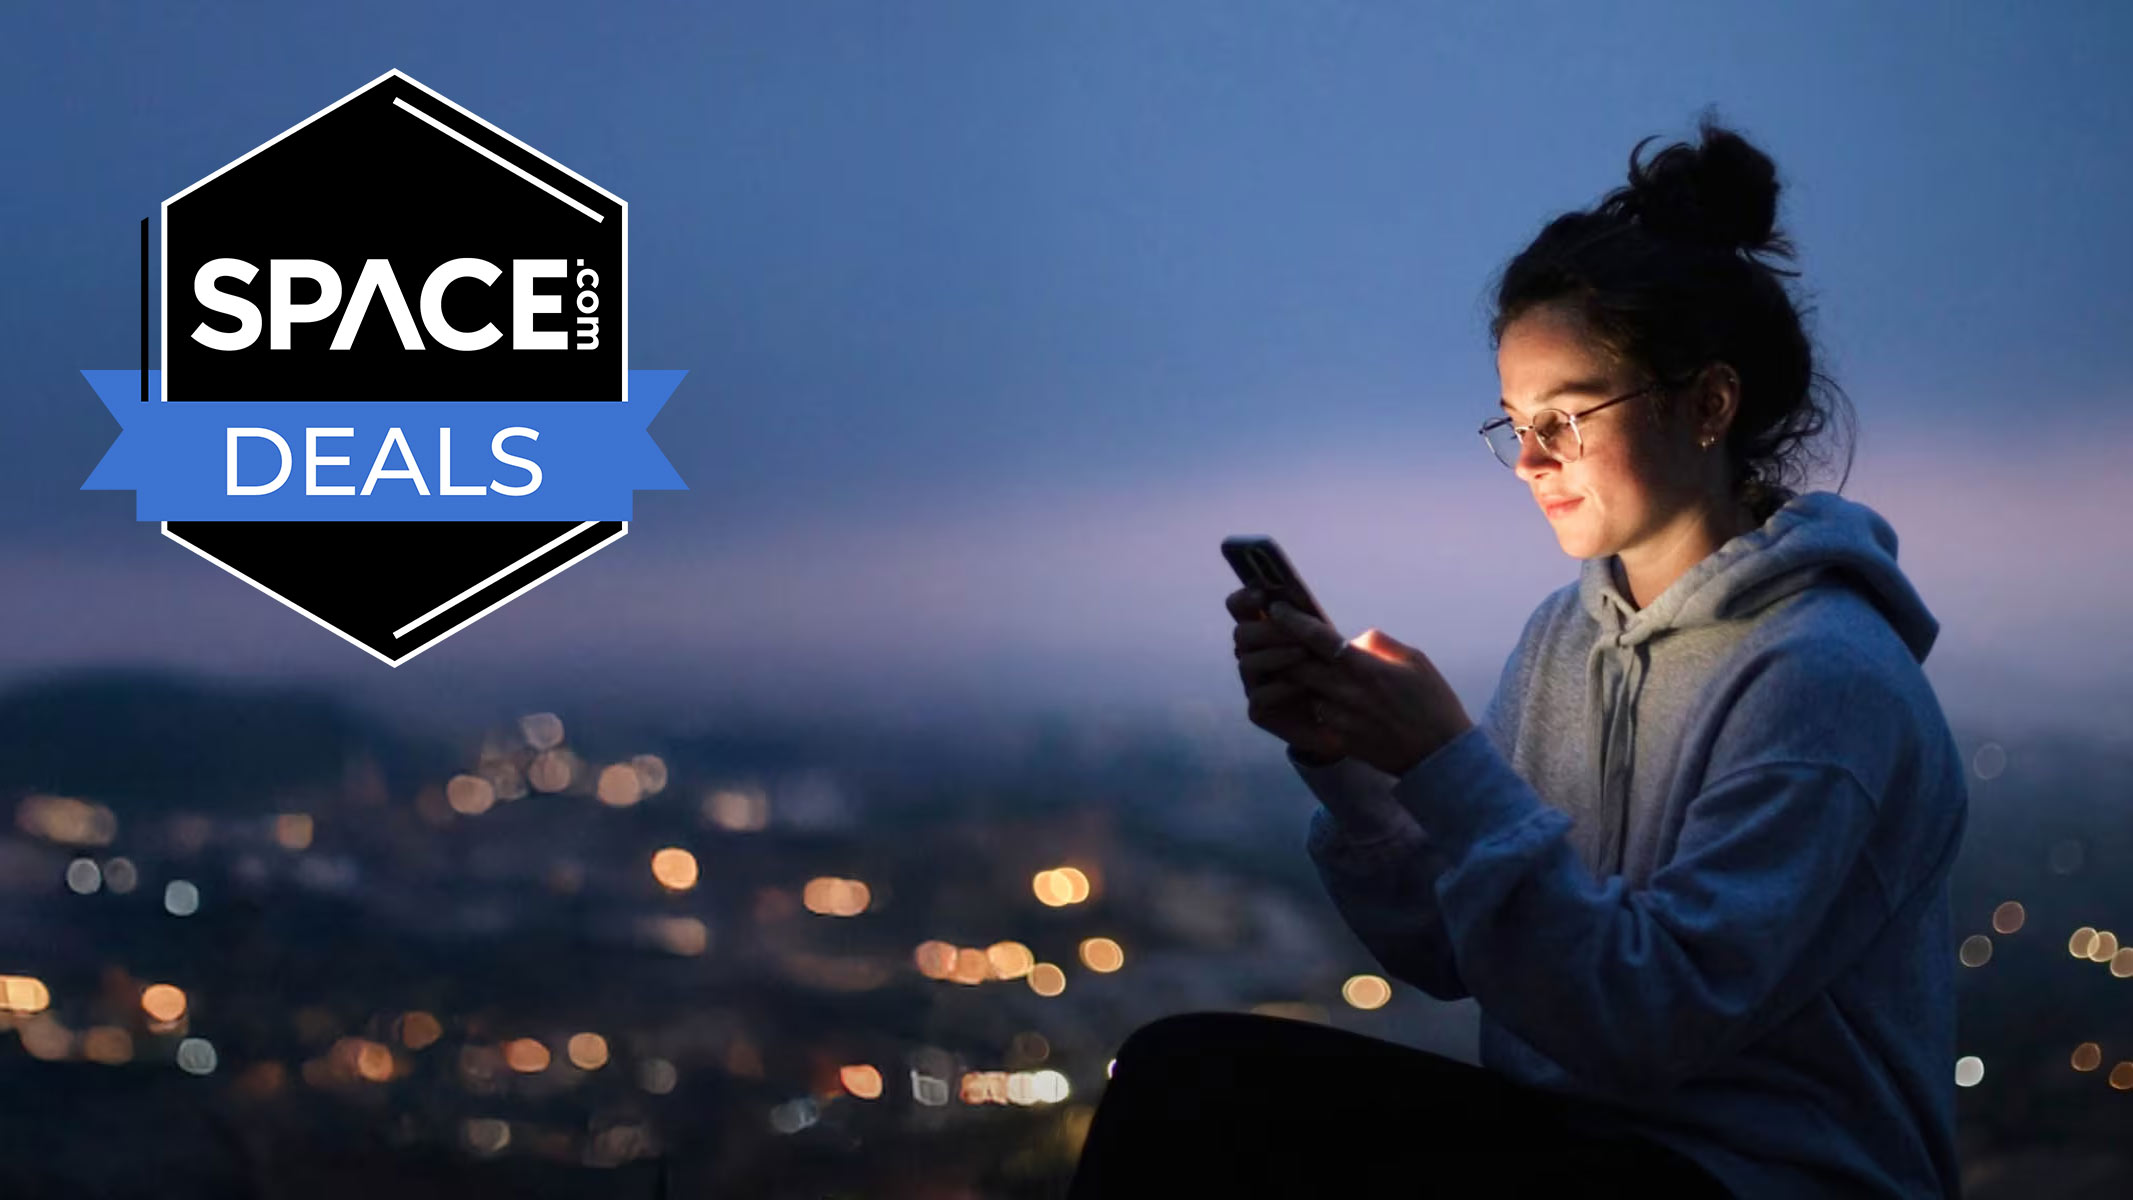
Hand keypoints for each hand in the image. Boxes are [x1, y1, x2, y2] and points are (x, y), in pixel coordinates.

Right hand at [1227, 586, 1346, 762]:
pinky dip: (1281, 689)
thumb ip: (1312, 621)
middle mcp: (1252, 655)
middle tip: (1297, 632)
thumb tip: (1300, 603)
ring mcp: (1253, 683)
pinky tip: (1304, 687)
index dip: (1244, 598)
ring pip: (1247, 663)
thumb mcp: (1329, 639)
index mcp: (1264, 630)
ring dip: (1277, 655)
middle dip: (1269, 630)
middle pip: (1241, 634)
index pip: (1239, 607)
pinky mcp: (1258, 711)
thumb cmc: (1337, 670)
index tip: (1262, 594)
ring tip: (1306, 653)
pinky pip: (1259, 697)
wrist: (1348, 715)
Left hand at [1268, 600, 1473, 777]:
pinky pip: (1317, 716)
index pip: (1318, 639)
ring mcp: (1342, 719)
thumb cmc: (1433, 703)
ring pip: (1303, 692)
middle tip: (1279, 640)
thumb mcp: (1416, 661)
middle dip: (1284, 651)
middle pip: (1297, 666)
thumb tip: (1354, 639)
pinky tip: (1328, 700)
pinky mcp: (1341, 740)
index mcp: (1367, 668)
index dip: (1294, 622)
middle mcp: (1349, 693)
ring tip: (1307, 671)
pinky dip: (1317, 704)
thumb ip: (1380, 644)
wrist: (1440, 756)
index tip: (1278, 609)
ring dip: (1301, 681)